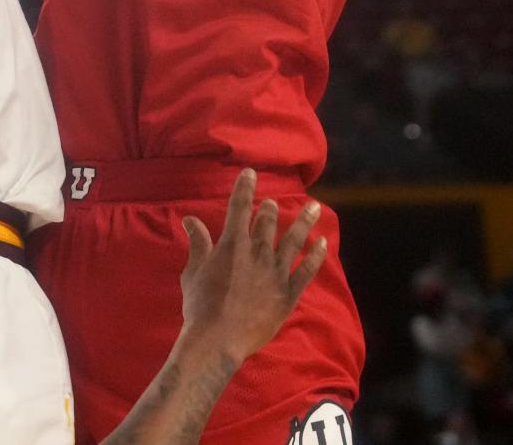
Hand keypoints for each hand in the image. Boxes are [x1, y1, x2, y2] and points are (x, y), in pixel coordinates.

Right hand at [180, 170, 326, 368]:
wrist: (218, 339)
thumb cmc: (200, 305)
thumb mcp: (193, 271)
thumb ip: (198, 243)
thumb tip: (190, 219)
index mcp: (233, 244)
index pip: (239, 207)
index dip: (245, 187)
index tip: (251, 173)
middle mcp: (257, 252)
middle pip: (267, 222)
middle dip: (270, 209)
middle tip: (273, 204)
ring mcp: (275, 273)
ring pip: (293, 241)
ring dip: (304, 222)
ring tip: (314, 207)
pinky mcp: (288, 294)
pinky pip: (306, 271)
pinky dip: (315, 256)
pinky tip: (322, 243)